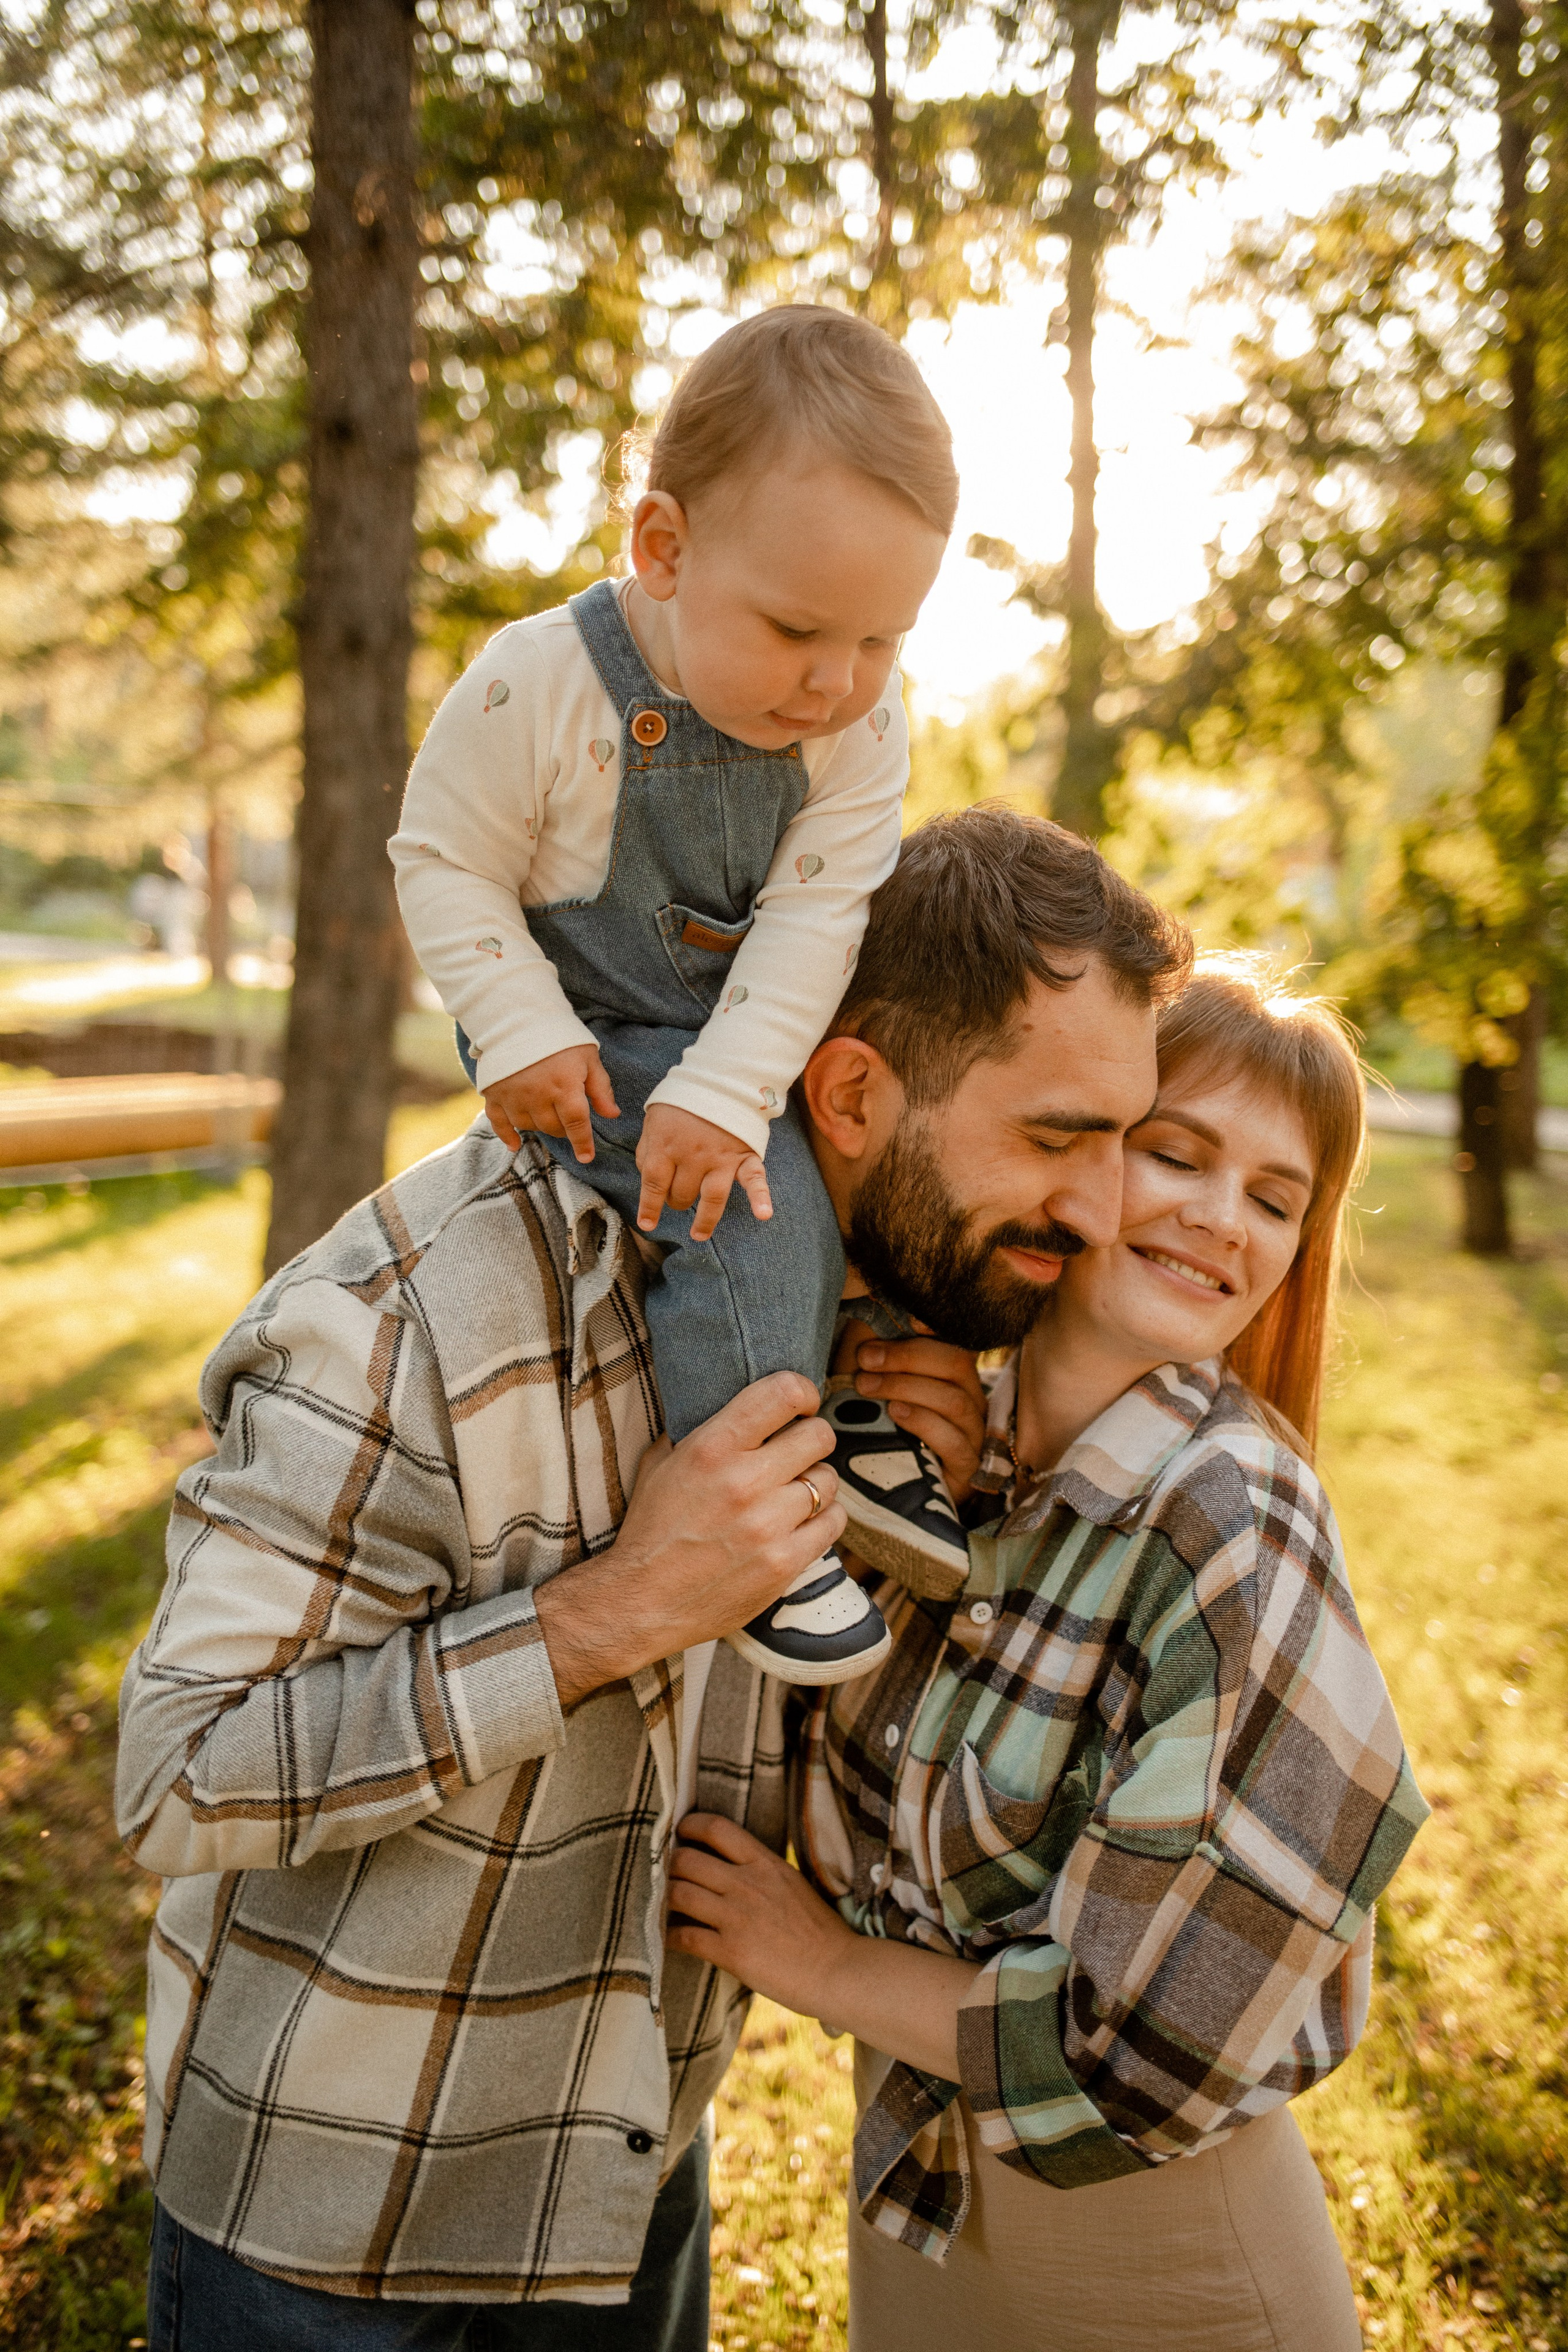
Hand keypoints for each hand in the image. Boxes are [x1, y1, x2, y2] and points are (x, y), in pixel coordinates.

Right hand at [484, 1045, 619, 1162]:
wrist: (517, 1016)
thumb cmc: (559, 1036)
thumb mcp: (588, 1057)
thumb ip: (600, 1088)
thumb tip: (612, 1115)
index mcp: (564, 1086)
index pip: (577, 1124)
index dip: (583, 1143)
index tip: (587, 1157)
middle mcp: (538, 1096)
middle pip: (554, 1127)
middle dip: (565, 1128)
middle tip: (568, 1117)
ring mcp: (514, 1096)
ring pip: (530, 1126)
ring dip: (542, 1125)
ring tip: (547, 1112)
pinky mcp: (495, 1094)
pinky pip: (499, 1123)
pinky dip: (507, 1135)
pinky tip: (515, 1145)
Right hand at [533, 1372, 844, 1708]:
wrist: (642, 1601)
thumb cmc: (651, 1530)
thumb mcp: (660, 1464)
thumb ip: (698, 1429)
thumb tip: (737, 1405)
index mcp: (712, 1448)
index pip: (782, 1393)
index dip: (802, 1392)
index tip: (801, 1404)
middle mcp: (744, 1481)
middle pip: (819, 1436)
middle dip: (812, 1439)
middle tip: (799, 1452)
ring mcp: (768, 1525)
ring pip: (829, 1480)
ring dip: (817, 1483)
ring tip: (793, 1494)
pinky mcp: (784, 1563)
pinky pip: (833, 1523)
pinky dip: (824, 1518)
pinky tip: (803, 1522)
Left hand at [636, 1104, 771, 1240]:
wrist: (720, 1076)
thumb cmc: (683, 1099)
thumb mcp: (654, 1118)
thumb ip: (647, 1148)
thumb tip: (645, 1176)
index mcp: (666, 1145)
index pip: (653, 1184)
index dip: (649, 1206)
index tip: (646, 1224)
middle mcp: (692, 1155)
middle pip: (681, 1194)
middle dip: (675, 1201)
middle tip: (676, 1199)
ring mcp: (720, 1157)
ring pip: (711, 1198)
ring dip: (705, 1220)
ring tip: (698, 1235)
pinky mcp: (744, 1155)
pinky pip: (754, 1179)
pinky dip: (761, 1197)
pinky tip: (764, 1215)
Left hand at [667, 1814, 859, 2013]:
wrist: (837, 1970)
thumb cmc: (820, 1930)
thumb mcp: (792, 1883)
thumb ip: (762, 1871)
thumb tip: (732, 1865)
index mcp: (765, 1863)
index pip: (717, 1828)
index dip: (689, 1825)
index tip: (680, 1831)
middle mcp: (747, 1884)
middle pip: (687, 1859)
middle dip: (669, 1864)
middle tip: (664, 1871)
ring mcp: (736, 1917)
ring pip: (679, 1894)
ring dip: (665, 1897)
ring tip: (663, 1901)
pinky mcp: (730, 1951)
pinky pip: (684, 1937)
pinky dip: (669, 1936)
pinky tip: (667, 1937)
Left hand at [849, 1335, 986, 1503]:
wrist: (900, 1491)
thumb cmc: (884, 1428)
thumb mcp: (876, 1386)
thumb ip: (873, 1354)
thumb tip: (862, 1317)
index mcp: (955, 1374)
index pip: (953, 1340)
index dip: (928, 1329)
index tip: (898, 1323)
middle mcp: (972, 1399)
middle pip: (956, 1364)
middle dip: (907, 1357)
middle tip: (864, 1360)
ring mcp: (973, 1434)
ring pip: (954, 1400)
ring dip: (907, 1387)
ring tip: (867, 1386)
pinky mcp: (967, 1467)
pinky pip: (954, 1441)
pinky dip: (923, 1422)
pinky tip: (895, 1413)